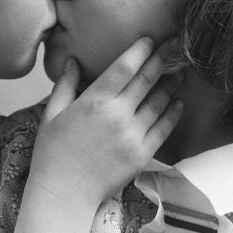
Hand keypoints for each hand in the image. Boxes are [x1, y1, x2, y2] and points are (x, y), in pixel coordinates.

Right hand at [29, 37, 182, 209]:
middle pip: (147, 80)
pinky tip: (178, 102)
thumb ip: (65, 85)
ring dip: (171, 84)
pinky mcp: (142, 155)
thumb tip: (73, 61)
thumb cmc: (53, 153)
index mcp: (95, 101)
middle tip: (175, 45)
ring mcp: (133, 136)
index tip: (150, 39)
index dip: (140, 50)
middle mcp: (118, 115)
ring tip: (180, 71)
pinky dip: (173, 113)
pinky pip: (164, 129)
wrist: (64, 193)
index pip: (124, 67)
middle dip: (163, 59)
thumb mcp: (52, 114)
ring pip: (159, 102)